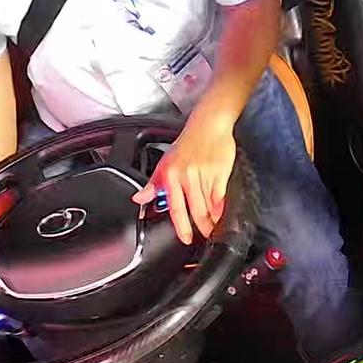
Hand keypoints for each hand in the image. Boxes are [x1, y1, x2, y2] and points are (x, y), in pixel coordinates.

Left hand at [132, 114, 235, 243]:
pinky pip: (221, 197)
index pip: (176, 208)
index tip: (186, 238)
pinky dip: (222, 208)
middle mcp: (186, 176)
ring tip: (214, 228)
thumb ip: (153, 184)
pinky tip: (223, 214)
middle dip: (202, 227)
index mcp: (171, 175)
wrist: (208, 125)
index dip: (182, 227)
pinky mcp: (220, 172)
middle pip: (196, 211)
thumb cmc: (187, 143)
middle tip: (205, 236)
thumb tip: (139, 199)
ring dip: (213, 220)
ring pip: (209, 206)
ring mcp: (204, 174)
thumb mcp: (165, 162)